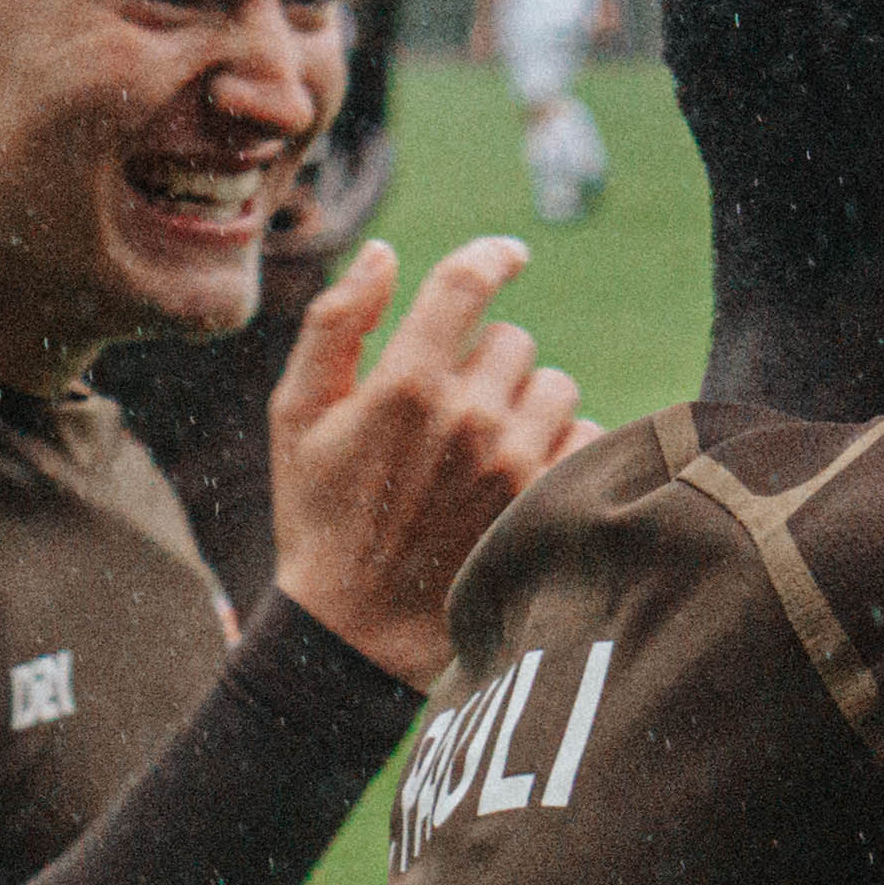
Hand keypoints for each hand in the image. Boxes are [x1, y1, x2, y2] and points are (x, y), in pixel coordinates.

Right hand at [268, 237, 581, 685]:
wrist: (358, 631)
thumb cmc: (319, 517)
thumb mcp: (297, 416)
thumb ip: (334, 324)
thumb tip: (384, 253)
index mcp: (404, 385)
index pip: (466, 284)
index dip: (492, 256)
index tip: (510, 254)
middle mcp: (469, 418)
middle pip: (513, 342)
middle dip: (485, 365)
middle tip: (450, 412)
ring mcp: (517, 465)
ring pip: (556, 387)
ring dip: (528, 405)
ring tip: (486, 447)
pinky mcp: (550, 505)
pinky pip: (586, 438)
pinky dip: (561, 448)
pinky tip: (520, 477)